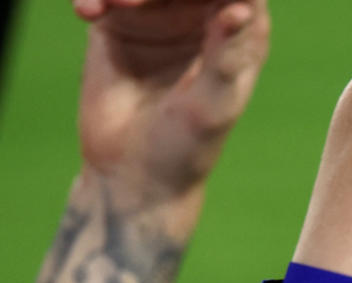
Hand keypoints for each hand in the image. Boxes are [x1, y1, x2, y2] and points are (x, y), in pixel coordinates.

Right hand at [73, 0, 269, 202]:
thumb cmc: (187, 147)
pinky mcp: (118, 24)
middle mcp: (204, 18)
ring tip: (113, 7)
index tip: (187, 2)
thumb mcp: (213, 104)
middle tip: (132, 2)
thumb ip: (226, 55)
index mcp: (242, 36)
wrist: (133, 175)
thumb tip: (240, 9)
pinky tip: (87, 13)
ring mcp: (161, 18)